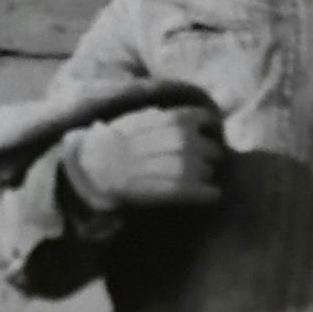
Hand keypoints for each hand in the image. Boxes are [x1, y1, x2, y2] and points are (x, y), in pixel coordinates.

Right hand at [61, 100, 225, 209]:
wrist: (100, 165)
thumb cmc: (118, 140)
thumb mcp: (144, 117)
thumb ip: (168, 117)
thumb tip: (187, 118)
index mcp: (178, 120)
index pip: (206, 120)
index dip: (204, 129)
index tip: (199, 136)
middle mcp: (187, 140)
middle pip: (212, 150)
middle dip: (204, 156)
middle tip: (192, 163)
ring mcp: (186, 166)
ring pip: (209, 171)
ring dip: (201, 175)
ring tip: (187, 179)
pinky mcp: (183, 190)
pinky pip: (209, 193)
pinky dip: (209, 194)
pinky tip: (204, 194)